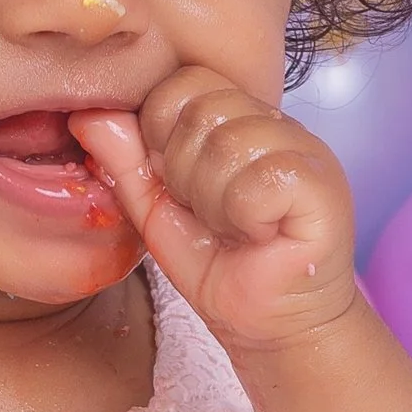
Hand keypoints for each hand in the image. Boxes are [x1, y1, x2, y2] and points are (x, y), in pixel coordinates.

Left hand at [73, 70, 357, 351]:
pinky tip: (260, 236)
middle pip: (201, 111)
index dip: (163, 135)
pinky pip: (257, 182)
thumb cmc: (221, 267)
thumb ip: (125, 161)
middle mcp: (277, 123)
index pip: (184, 83)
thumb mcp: (154, 210)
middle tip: (211, 214)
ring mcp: (307, 150)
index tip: (178, 186)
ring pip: (227, 146)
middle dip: (185, 176)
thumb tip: (87, 114)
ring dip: (214, 202)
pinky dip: (244, 217)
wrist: (270, 327)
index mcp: (240, 117)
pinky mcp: (324, 186)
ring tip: (234, 227)